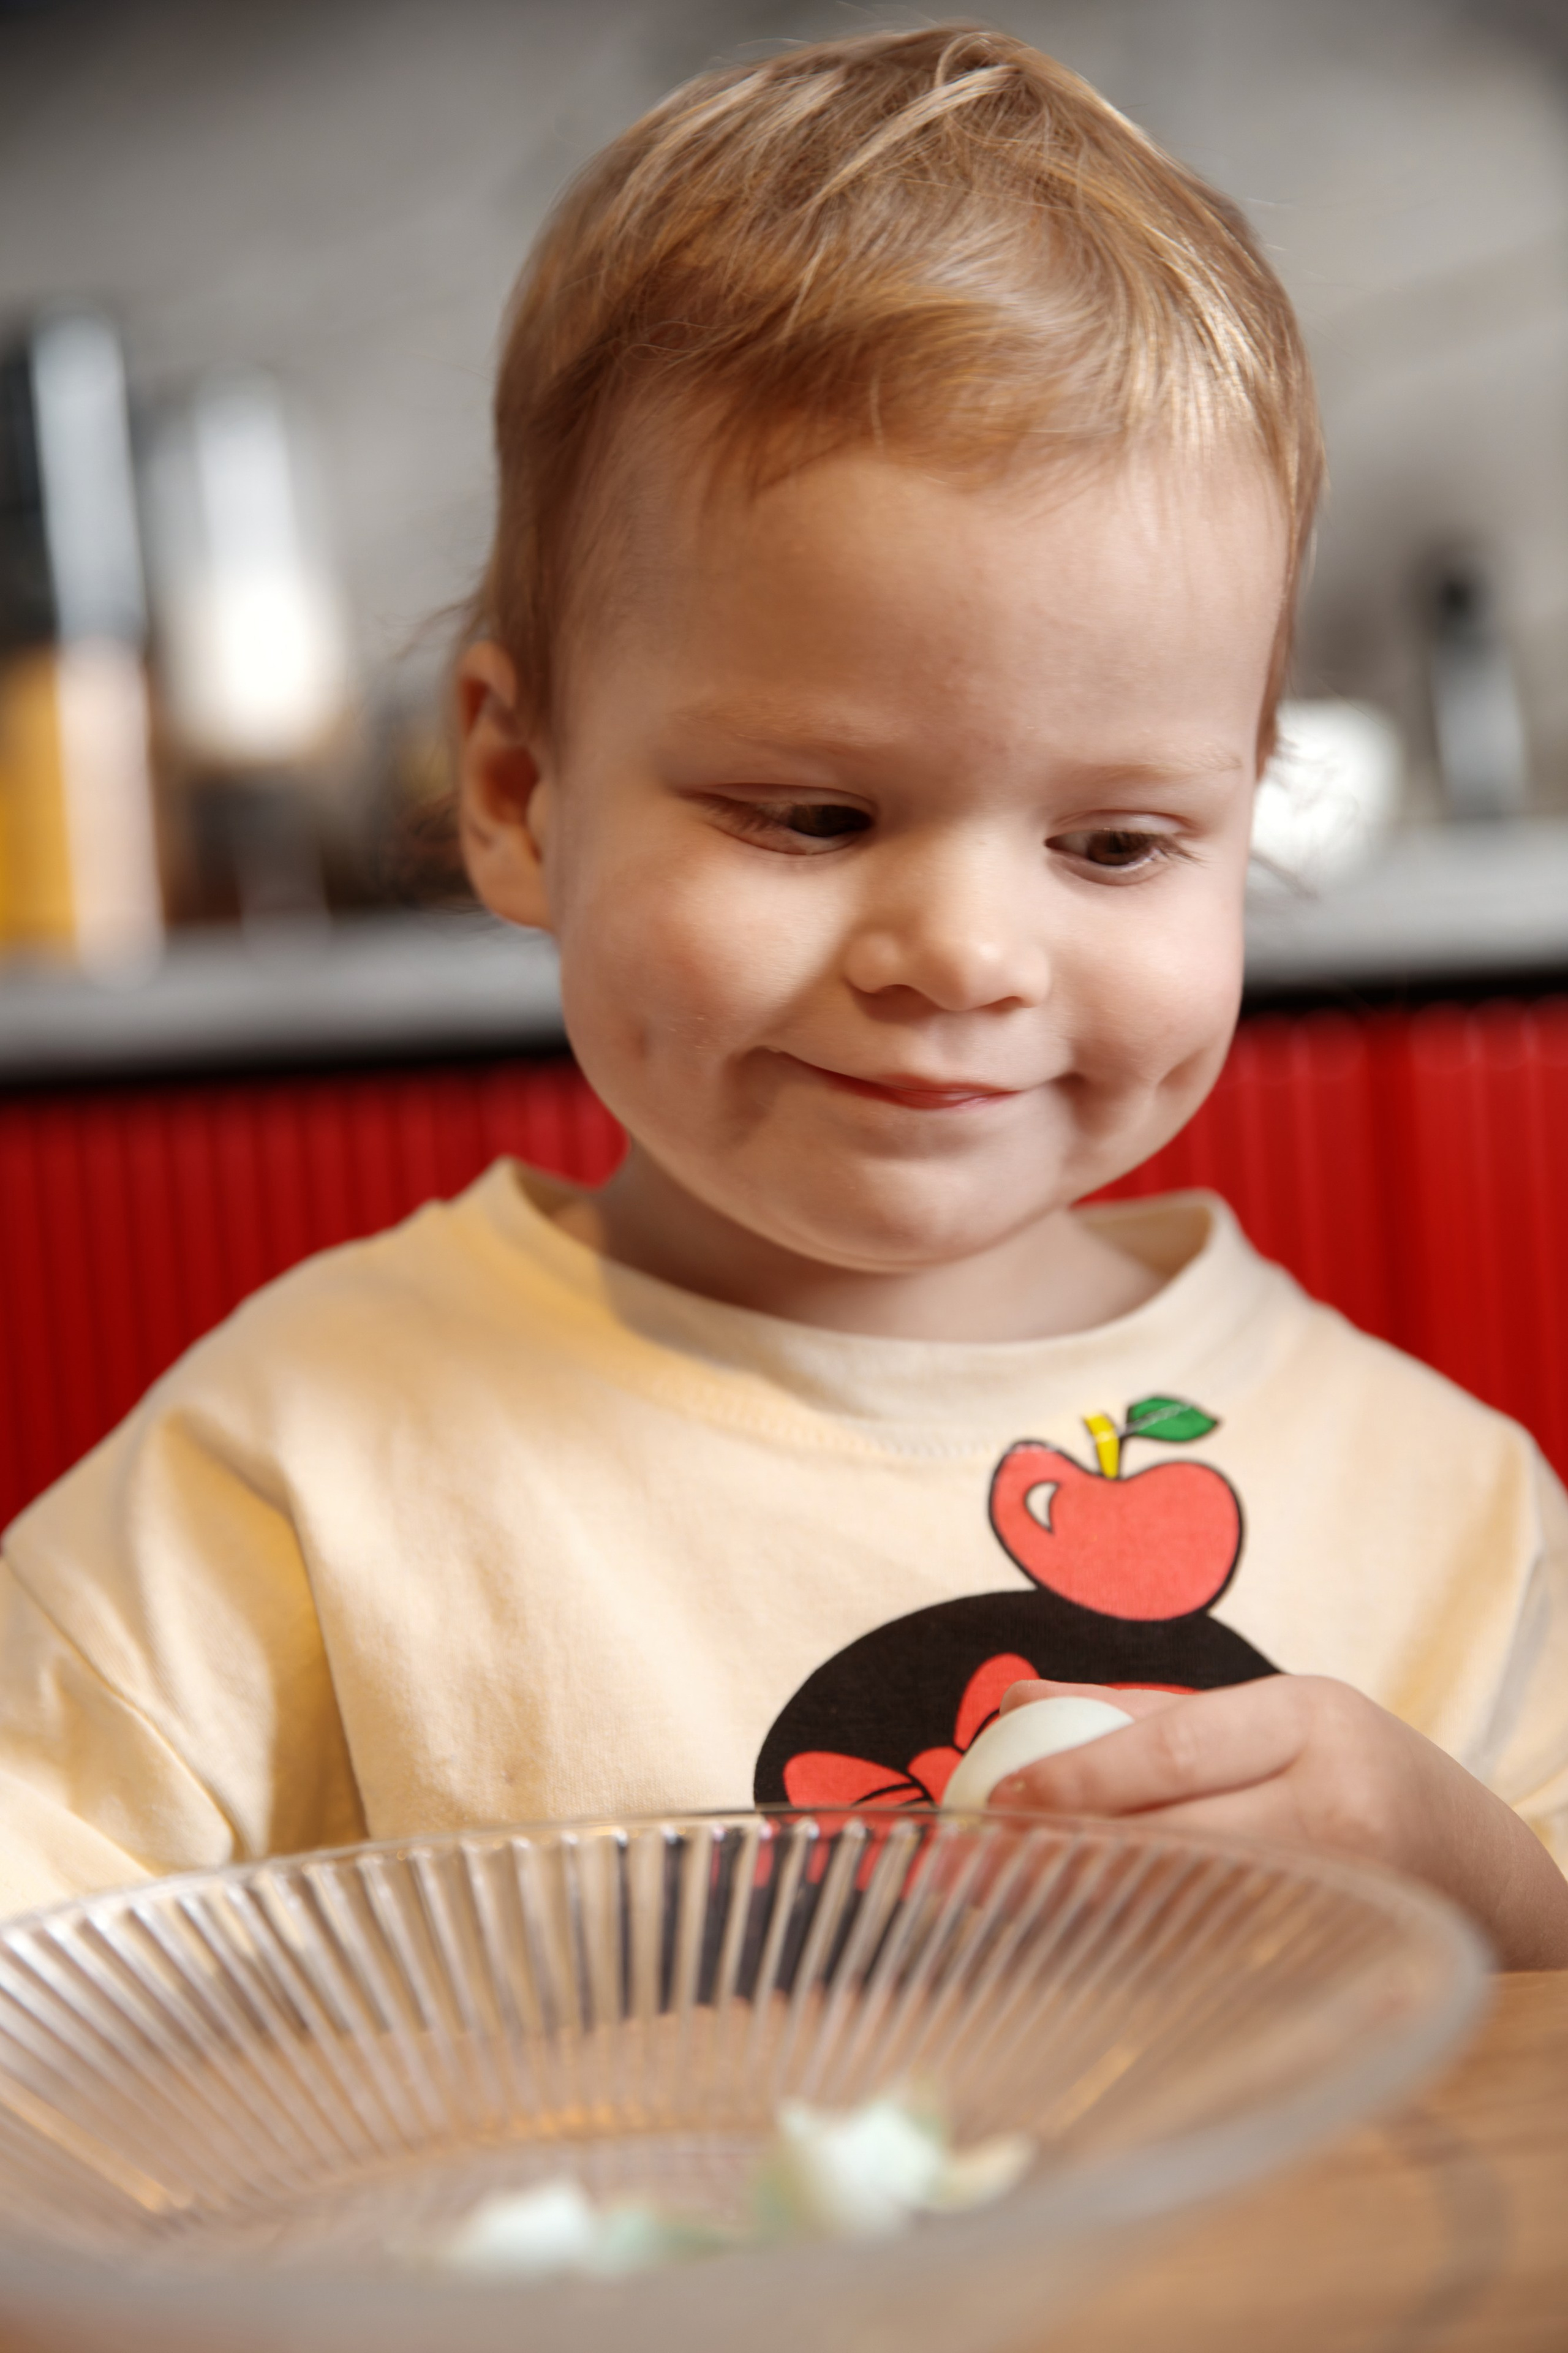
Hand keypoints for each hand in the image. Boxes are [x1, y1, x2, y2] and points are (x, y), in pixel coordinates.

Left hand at [990, 1674, 1567, 1970]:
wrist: (1484, 1875)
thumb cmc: (1361, 1777)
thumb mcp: (1273, 1716)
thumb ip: (1140, 1710)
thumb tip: (1014, 1698)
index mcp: (1310, 1720)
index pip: (1175, 1749)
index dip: (1080, 1775)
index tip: (1000, 1794)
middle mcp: (1333, 1803)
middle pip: (1171, 1830)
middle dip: (1061, 1846)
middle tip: (969, 1861)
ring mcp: (1342, 1891)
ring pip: (1181, 1900)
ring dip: (1080, 1904)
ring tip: (991, 1902)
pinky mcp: (1336, 1958)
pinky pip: (1210, 1951)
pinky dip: (1133, 1945)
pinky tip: (1067, 1944)